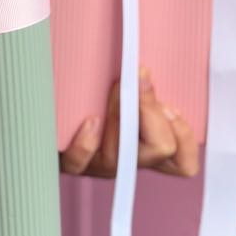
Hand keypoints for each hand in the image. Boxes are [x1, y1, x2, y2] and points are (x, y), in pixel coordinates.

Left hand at [60, 68, 199, 178]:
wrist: (52, 110)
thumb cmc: (96, 96)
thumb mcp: (130, 89)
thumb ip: (147, 86)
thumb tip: (147, 70)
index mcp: (149, 148)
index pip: (183, 162)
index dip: (182, 133)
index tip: (168, 104)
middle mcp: (128, 161)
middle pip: (160, 152)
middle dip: (153, 113)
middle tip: (138, 86)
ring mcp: (99, 165)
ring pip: (120, 155)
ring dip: (120, 116)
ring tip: (113, 91)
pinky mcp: (71, 163)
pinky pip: (80, 162)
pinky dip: (86, 142)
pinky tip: (89, 119)